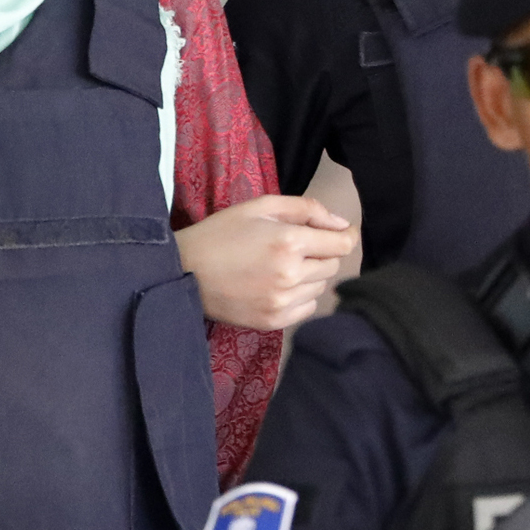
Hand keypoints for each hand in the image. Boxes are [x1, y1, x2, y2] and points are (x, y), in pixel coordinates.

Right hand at [175, 195, 357, 330]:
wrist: (184, 272)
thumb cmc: (221, 234)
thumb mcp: (259, 207)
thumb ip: (305, 209)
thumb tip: (340, 223)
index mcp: (289, 242)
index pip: (342, 244)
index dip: (345, 235)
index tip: (340, 232)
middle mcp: (291, 275)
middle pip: (333, 265)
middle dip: (322, 253)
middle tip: (296, 246)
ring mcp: (283, 302)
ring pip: (321, 287)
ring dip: (311, 275)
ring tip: (282, 266)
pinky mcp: (274, 322)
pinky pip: (308, 308)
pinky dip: (300, 296)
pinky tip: (277, 285)